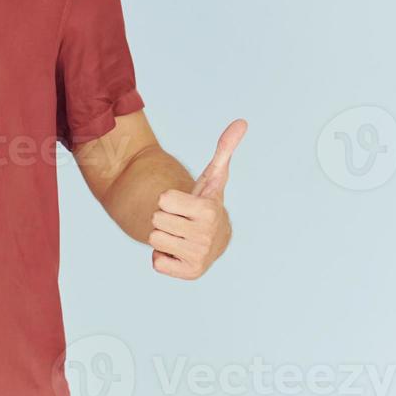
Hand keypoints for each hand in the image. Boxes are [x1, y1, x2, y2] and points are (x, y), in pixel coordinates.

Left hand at [149, 119, 246, 279]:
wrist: (213, 239)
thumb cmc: (207, 204)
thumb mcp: (213, 177)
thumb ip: (223, 149)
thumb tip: (242, 121)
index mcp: (208, 211)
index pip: (163, 199)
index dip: (169, 199)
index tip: (184, 204)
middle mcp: (206, 236)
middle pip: (155, 220)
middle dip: (165, 218)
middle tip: (181, 220)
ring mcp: (199, 257)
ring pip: (154, 240)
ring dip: (163, 237)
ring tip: (180, 234)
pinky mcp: (190, 274)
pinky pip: (157, 263)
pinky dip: (163, 258)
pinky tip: (178, 251)